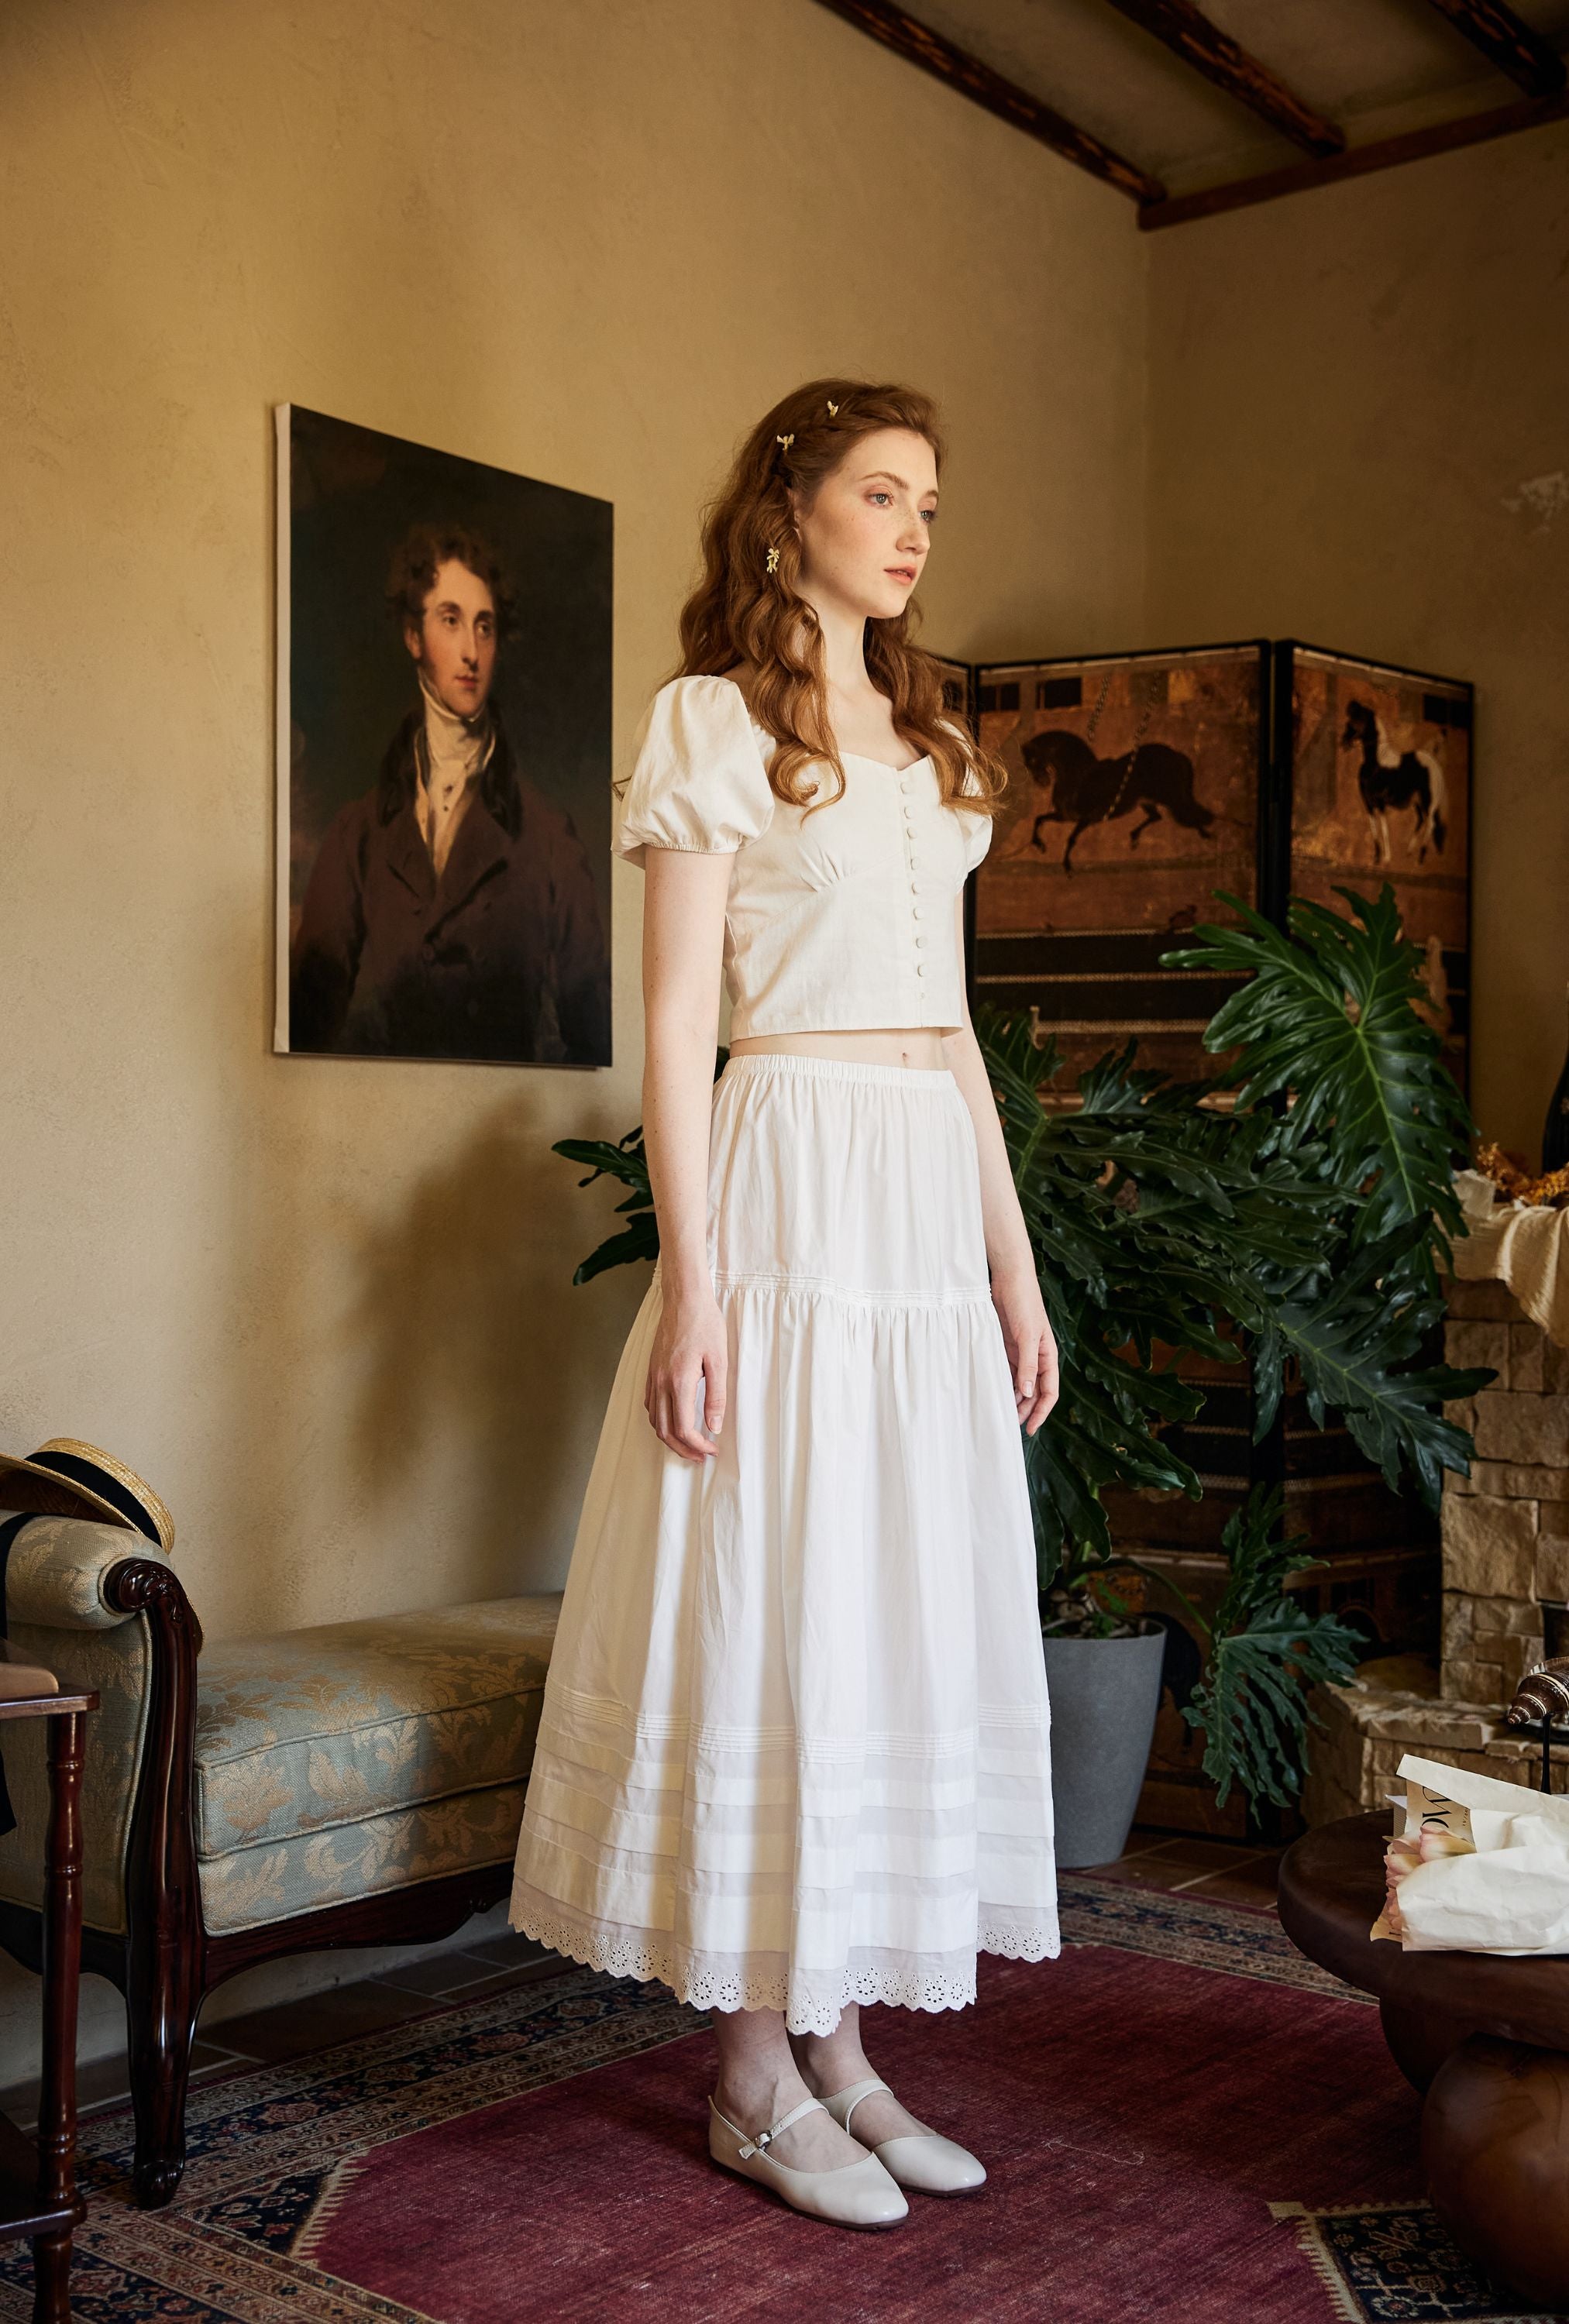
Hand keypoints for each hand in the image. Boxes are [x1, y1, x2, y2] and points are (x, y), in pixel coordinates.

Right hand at [645, 1286, 727, 1461]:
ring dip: (669, 1438)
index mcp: (679, 1381)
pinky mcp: (650, 1371)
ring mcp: (652, 1377)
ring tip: (688, 1445)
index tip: (712, 1450)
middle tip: (701, 1457)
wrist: (684, 1299)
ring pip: (654, 1420)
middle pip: (664, 1431)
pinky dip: (659, 1420)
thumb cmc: (705, 1324)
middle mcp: (661, 1383)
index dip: (698, 1445)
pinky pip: (649, 1405)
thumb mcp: (719, 1360)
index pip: (683, 1428)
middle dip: (683, 1449)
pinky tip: (673, 1420)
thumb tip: (714, 1426)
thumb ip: (716, 1396)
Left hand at [989, 1262, 1059, 1434]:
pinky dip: (1002, 1383)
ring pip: (1019, 1383)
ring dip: (1013, 1398)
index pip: (1050, 1391)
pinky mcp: (1006, 1347)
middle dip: (1025, 1409)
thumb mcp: (1028, 1336)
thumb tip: (1029, 1393)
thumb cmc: (1024, 1303)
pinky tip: (992, 1392)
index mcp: (1047, 1356)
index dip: (1042, 1412)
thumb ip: (1028, 1365)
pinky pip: (1006, 1371)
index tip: (1030, 1429)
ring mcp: (1020, 1353)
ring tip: (1000, 1412)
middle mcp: (1036, 1357)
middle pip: (1034, 1392)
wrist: (1009, 1279)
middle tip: (1010, 1425)